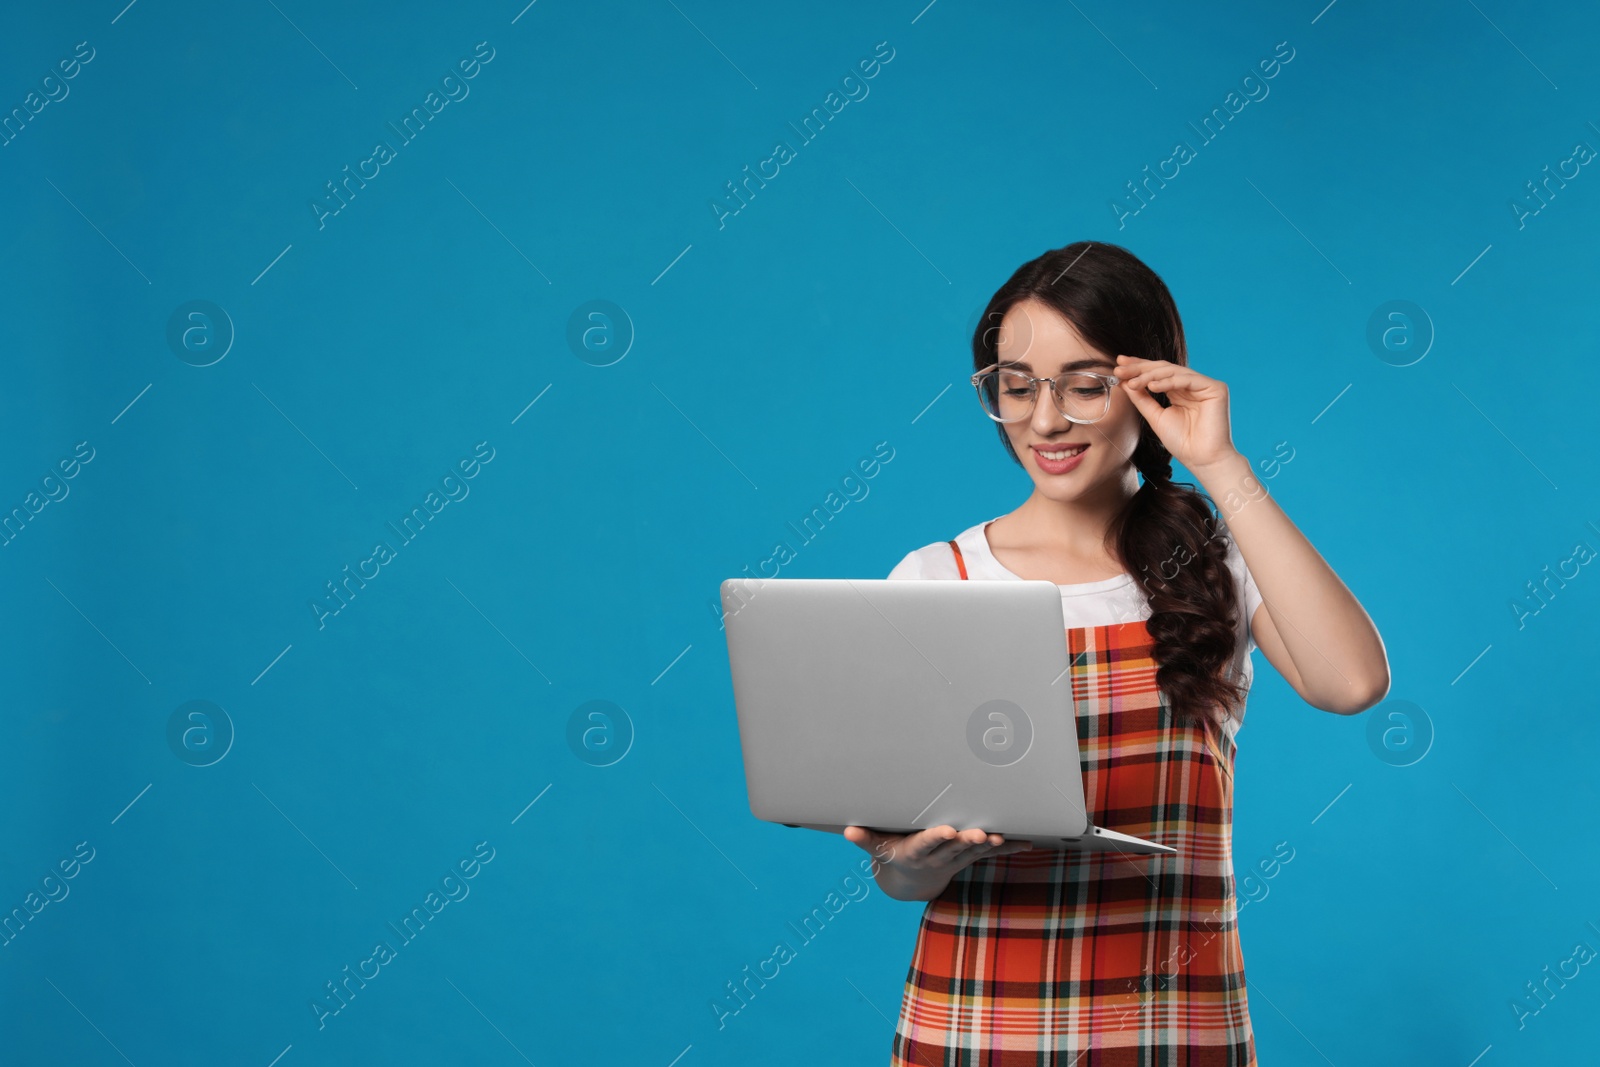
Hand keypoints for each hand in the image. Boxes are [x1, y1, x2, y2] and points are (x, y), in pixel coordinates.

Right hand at [843, 824, 1032, 880]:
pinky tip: (1028, 843)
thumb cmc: (893, 855)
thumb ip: (865, 840)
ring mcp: (955, 859)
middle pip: (954, 849)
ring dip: (989, 845)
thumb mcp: (878, 849)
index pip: (927, 844)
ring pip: (974, 852)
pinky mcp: (969, 857)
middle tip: (981, 833)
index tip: (947, 831)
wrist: (912, 883)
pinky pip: (990, 854)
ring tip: (1001, 837)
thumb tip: (847, 832)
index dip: (937, 839)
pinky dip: (1008, 848)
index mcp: (915, 853)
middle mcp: (938, 858)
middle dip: (968, 840)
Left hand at [1113, 354, 1241, 472]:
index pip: (1157, 374)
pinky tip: (1151, 386)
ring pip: (1173, 371)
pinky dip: (1168, 382)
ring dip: (1149, 375)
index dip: (1138, 368)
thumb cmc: (1182, 442)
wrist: (1202, 460)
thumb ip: (1142, 398)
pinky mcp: (1216, 388)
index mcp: (1180, 391)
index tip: (1118, 365)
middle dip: (1140, 368)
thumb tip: (1125, 382)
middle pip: (1163, 369)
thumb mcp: (1155, 416)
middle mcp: (1192, 385)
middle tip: (1119, 368)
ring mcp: (1204, 385)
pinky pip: (1187, 379)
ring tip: (1132, 382)